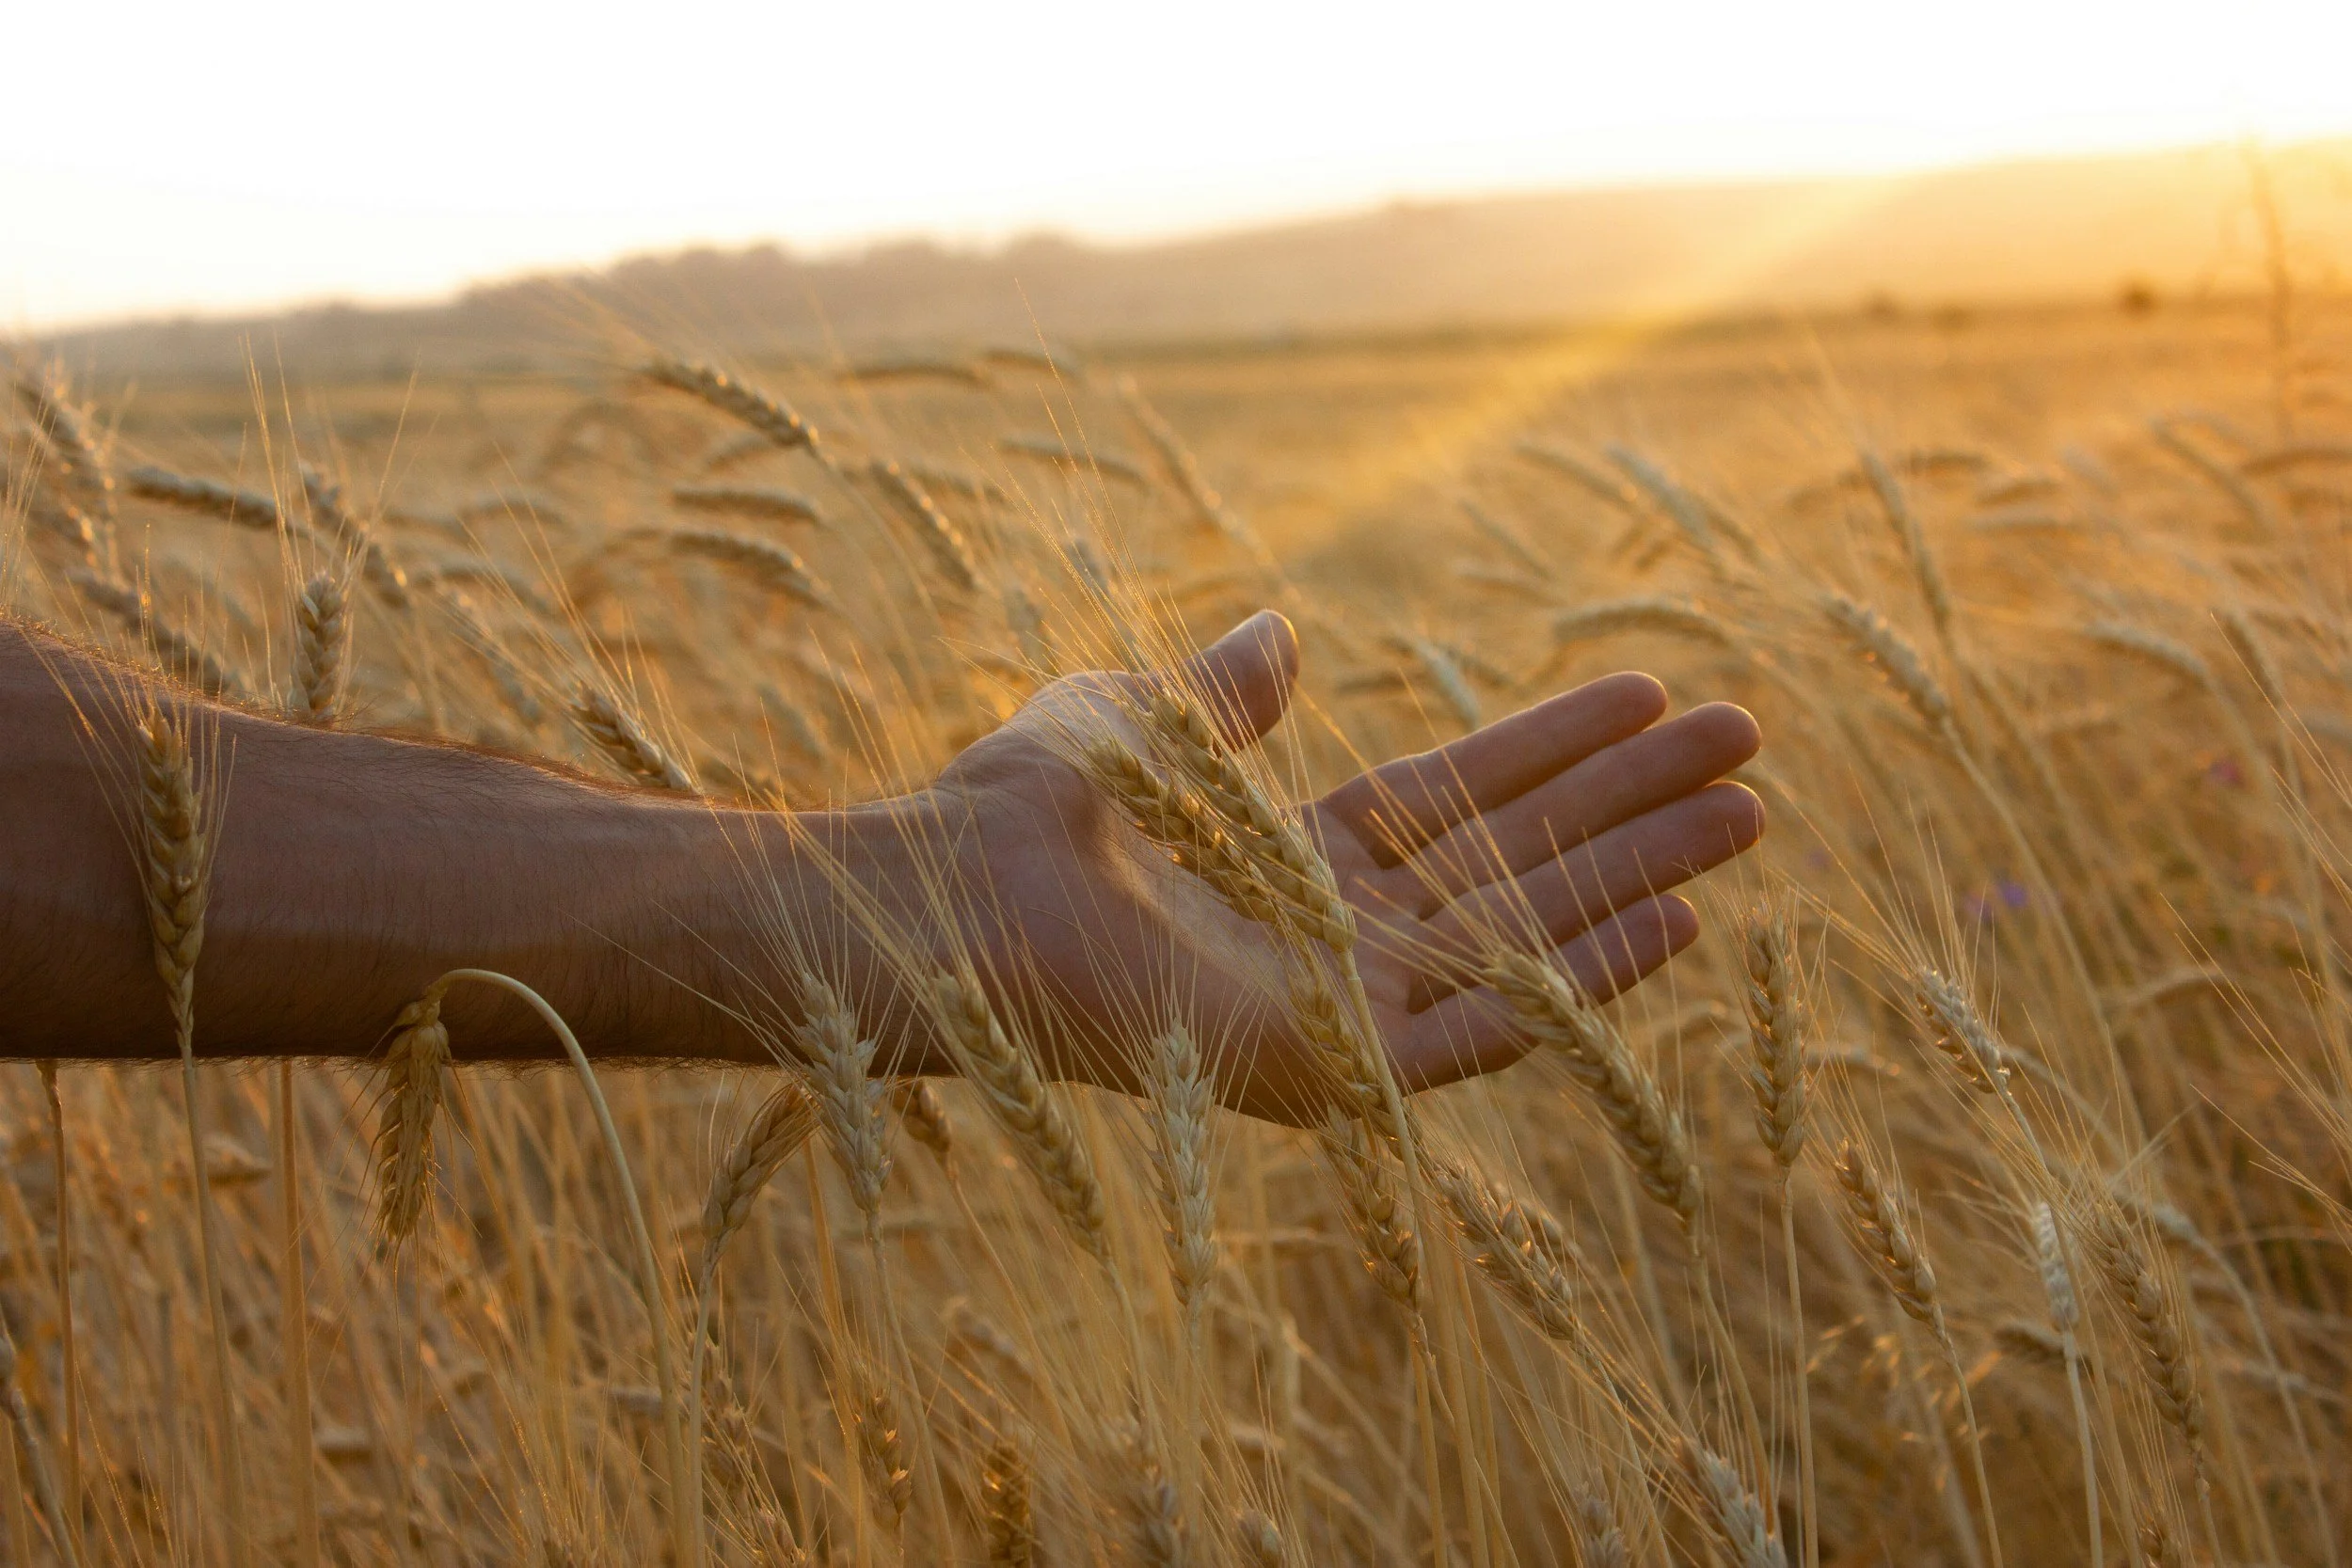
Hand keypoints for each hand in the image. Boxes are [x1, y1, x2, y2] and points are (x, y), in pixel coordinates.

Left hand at [923, 611, 1762, 1122]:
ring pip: (1529, 936)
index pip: (1459, 799)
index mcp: (1293, 861)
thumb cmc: (1019, 811)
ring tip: (1750, 816)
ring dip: (1642, 876)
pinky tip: (1679, 919)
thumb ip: (1222, 696)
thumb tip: (1277, 629)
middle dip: (1632, 804)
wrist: (953, 902)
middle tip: (1747, 746)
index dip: (1555, 747)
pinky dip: (1586, 977)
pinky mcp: (1344, 1069)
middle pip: (1519, 861)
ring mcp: (1346, 1008)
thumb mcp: (1140, 720)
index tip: (1651, 693)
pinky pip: (1492, 1029)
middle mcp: (1336, 938)